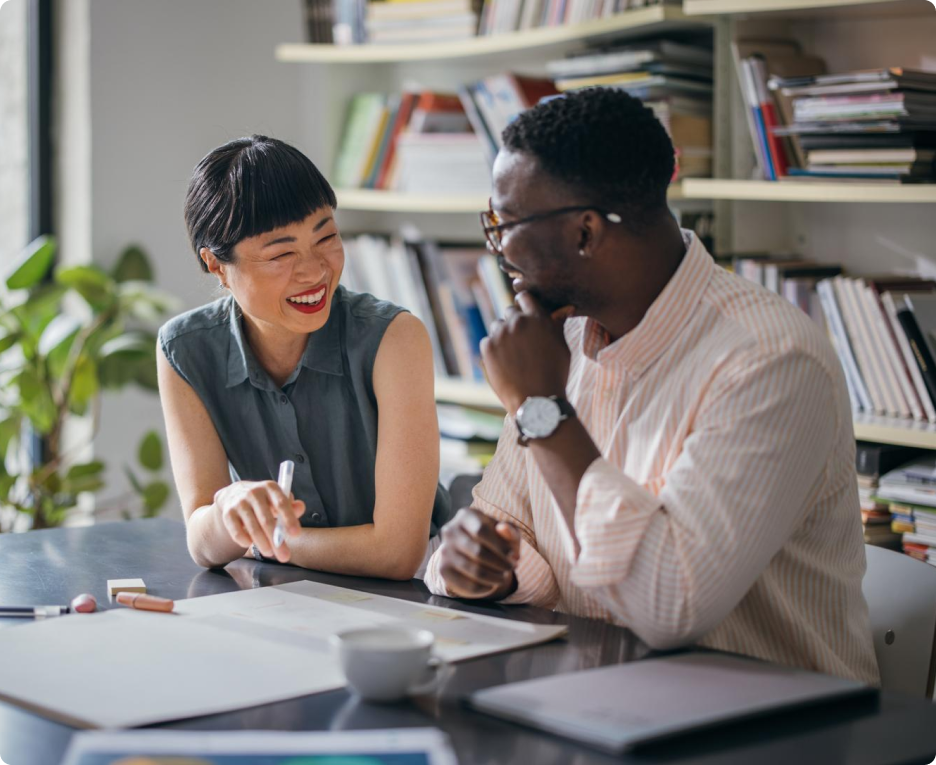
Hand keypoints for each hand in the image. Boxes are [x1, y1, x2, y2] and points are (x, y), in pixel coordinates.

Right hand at [214, 481, 304, 562]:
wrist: (234, 494)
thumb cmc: (263, 500)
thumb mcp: (277, 499)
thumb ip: (290, 506)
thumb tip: (300, 507)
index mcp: (270, 488)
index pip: (281, 503)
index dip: (289, 519)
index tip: (296, 534)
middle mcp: (254, 493)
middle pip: (266, 519)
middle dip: (276, 540)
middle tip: (284, 556)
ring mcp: (240, 502)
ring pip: (252, 527)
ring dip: (262, 543)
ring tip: (270, 553)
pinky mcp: (228, 513)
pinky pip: (236, 531)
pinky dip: (244, 540)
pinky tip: (249, 545)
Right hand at [438, 507, 520, 599]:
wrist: (472, 553)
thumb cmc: (494, 539)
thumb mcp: (506, 533)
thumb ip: (509, 530)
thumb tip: (503, 528)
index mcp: (465, 515)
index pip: (481, 530)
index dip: (500, 546)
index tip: (513, 555)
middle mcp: (450, 530)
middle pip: (478, 552)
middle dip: (500, 563)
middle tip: (511, 567)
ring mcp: (444, 550)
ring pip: (474, 570)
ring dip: (495, 577)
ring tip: (504, 577)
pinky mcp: (443, 569)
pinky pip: (467, 585)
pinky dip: (484, 588)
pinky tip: (492, 585)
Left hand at [481, 291, 571, 414]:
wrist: (536, 400)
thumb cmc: (554, 374)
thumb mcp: (562, 346)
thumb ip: (557, 324)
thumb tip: (565, 308)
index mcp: (537, 318)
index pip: (525, 297)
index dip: (525, 305)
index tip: (525, 313)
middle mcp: (517, 322)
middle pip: (509, 311)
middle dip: (515, 322)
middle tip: (521, 340)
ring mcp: (501, 334)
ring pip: (497, 326)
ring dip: (503, 335)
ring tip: (513, 354)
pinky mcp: (488, 348)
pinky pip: (487, 341)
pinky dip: (493, 349)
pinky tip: (504, 362)